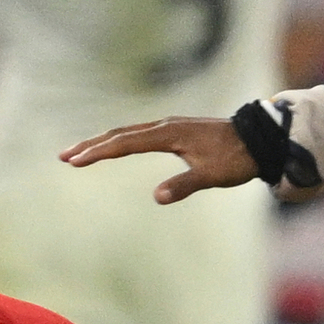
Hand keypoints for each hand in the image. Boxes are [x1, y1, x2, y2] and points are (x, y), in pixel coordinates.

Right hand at [58, 117, 257, 203]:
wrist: (259, 138)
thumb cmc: (236, 158)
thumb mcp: (212, 175)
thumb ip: (184, 185)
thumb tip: (157, 197)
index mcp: (169, 134)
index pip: (125, 143)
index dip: (99, 152)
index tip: (75, 161)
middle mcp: (165, 126)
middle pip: (119, 134)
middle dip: (91, 145)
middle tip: (64, 156)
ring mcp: (169, 126)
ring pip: (127, 132)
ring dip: (102, 142)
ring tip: (79, 152)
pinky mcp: (174, 130)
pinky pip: (138, 134)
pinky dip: (119, 140)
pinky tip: (114, 147)